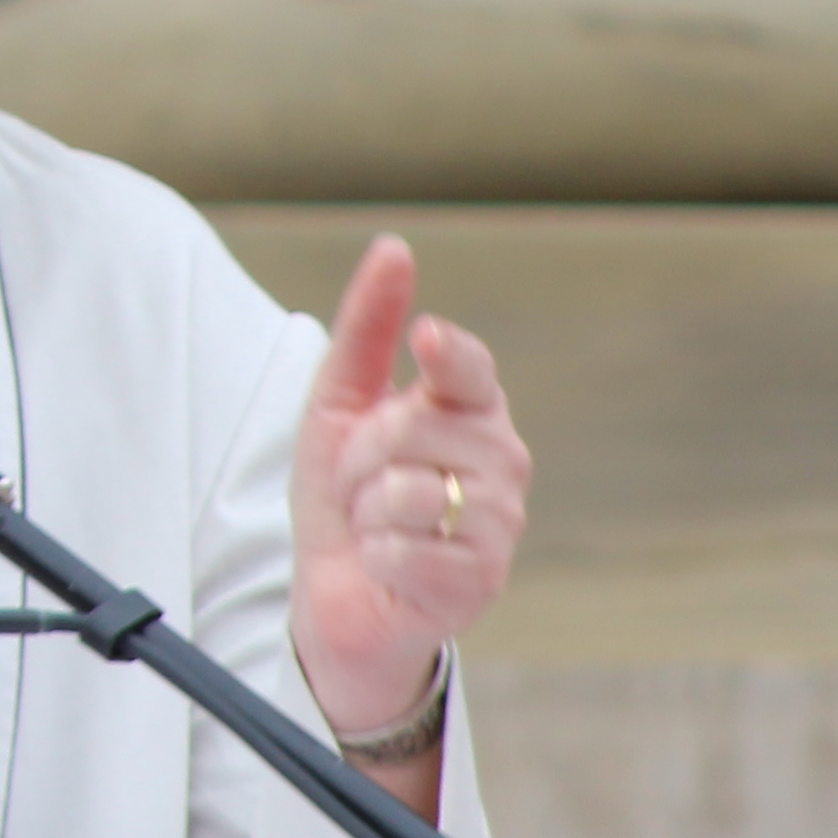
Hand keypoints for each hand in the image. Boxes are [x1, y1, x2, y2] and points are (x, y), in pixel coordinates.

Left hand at [285, 236, 526, 777]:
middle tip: (362, 483)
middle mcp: (500, 460)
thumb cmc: (346, 490)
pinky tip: (387, 562)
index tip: (426, 338)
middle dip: (360, 457)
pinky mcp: (480, 580)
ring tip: (376, 523)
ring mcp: (498, 523)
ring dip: (365, 509)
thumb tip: (393, 248)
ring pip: (409, 490)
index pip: (470, 368)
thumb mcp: (339, 402)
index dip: (448, 354)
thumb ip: (366, 327)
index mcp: (469, 409)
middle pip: (412, 429)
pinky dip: (374, 554)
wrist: (338, 589)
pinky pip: (404, 546)